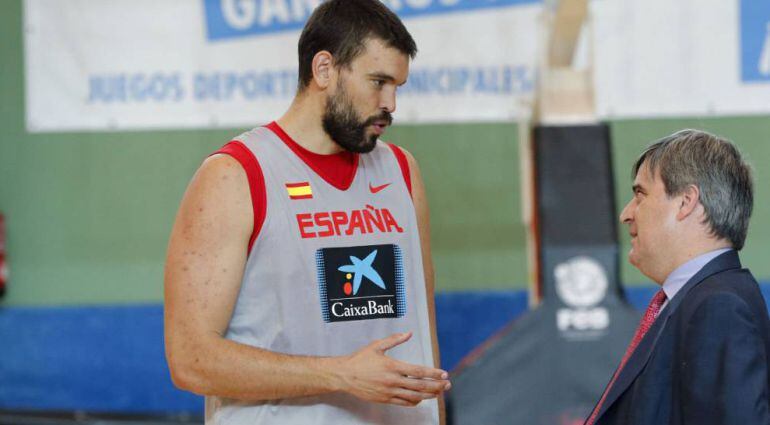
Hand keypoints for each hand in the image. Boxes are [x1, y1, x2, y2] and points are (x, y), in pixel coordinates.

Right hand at [335, 332, 450, 406]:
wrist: (344, 375)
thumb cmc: (360, 359)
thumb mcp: (376, 346)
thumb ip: (394, 339)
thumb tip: (409, 333)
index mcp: (393, 366)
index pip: (418, 371)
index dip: (433, 373)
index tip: (444, 374)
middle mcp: (392, 380)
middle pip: (420, 385)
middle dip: (436, 386)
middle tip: (447, 384)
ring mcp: (389, 392)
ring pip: (414, 396)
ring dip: (429, 395)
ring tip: (439, 392)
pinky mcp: (385, 399)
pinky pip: (404, 403)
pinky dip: (415, 401)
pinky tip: (421, 398)